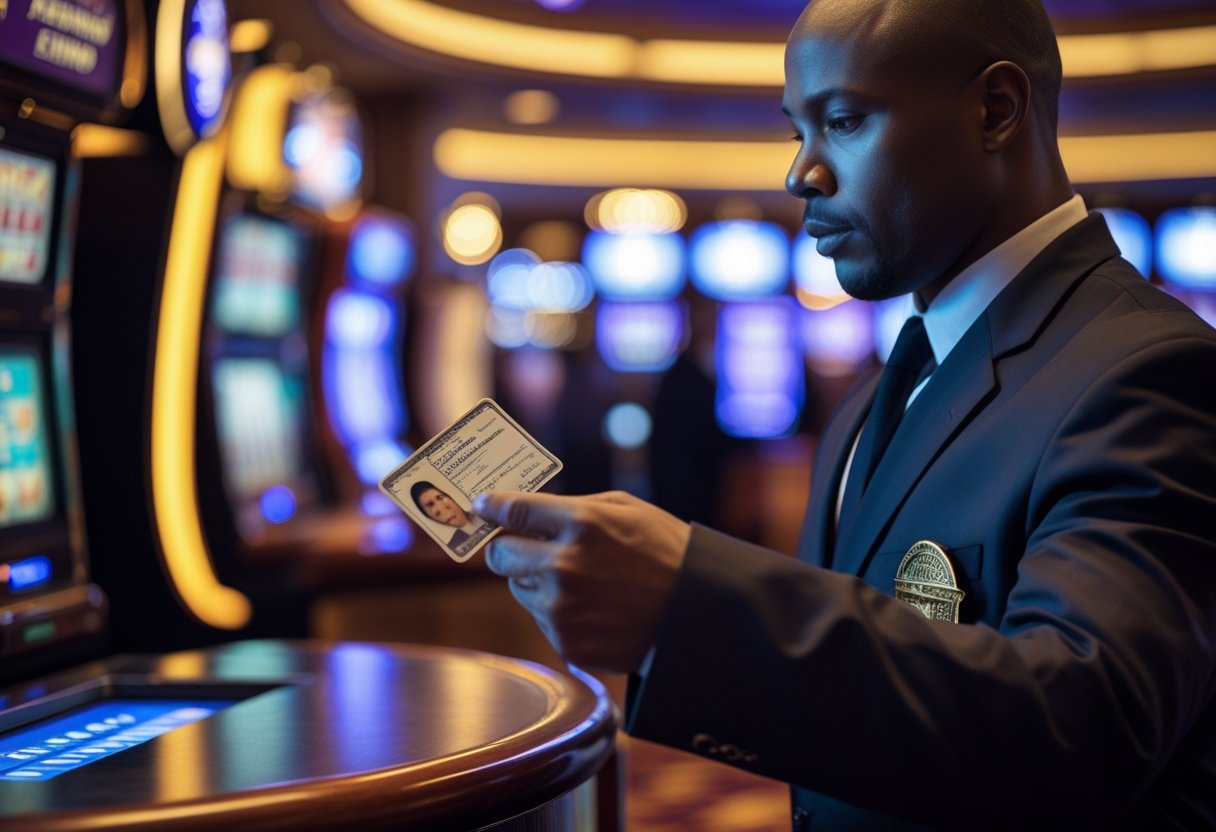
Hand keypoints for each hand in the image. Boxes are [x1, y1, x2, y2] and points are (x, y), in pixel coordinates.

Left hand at [476, 490, 690, 673]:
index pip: (513, 510)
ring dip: (536, 581)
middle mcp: (563, 567)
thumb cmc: (665, 552)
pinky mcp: (567, 642)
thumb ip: (573, 507)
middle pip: (501, 555)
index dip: (492, 506)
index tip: (483, 506)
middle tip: (522, 547)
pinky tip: (593, 608)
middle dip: (508, 548)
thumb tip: (527, 511)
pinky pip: (542, 619)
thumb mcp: (626, 510)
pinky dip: (558, 612)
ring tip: (580, 582)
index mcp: (580, 525)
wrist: (697, 616)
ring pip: (519, 588)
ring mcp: (562, 608)